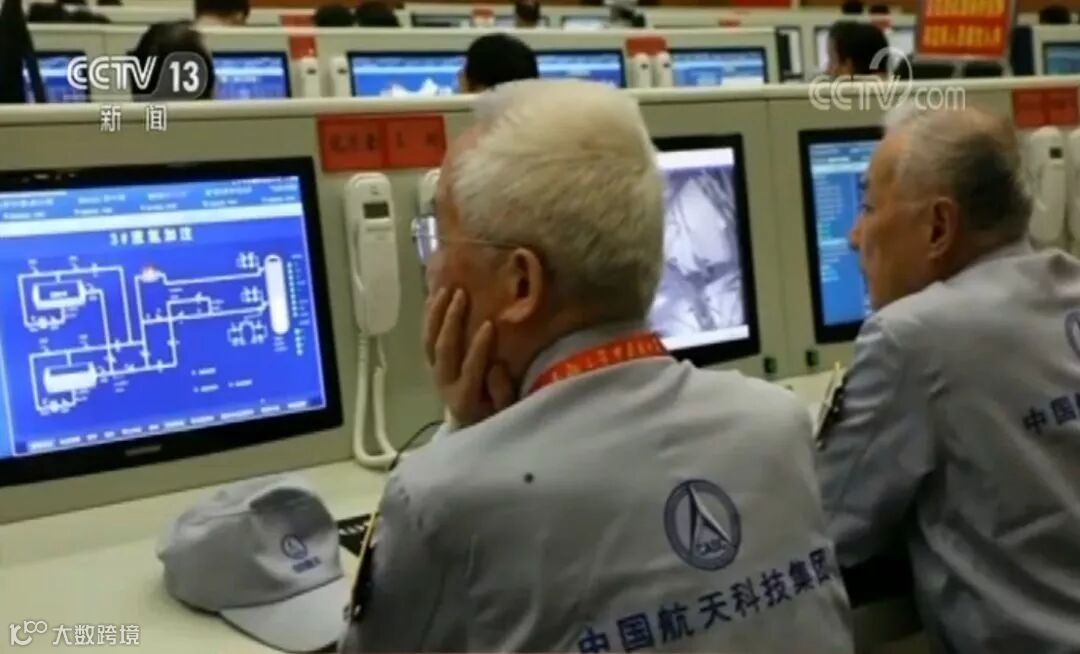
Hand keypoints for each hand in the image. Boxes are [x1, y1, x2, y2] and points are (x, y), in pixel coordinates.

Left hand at [424, 288, 514, 428]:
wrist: (468, 425)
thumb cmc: (493, 415)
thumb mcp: (505, 411)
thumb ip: (501, 393)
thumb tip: (496, 367)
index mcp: (465, 398)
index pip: (471, 368)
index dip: (479, 347)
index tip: (490, 324)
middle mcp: (444, 383)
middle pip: (444, 349)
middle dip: (452, 321)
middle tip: (461, 295)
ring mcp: (435, 372)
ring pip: (430, 340)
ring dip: (436, 314)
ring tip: (445, 290)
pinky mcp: (431, 364)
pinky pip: (425, 338)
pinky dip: (428, 317)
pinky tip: (433, 296)